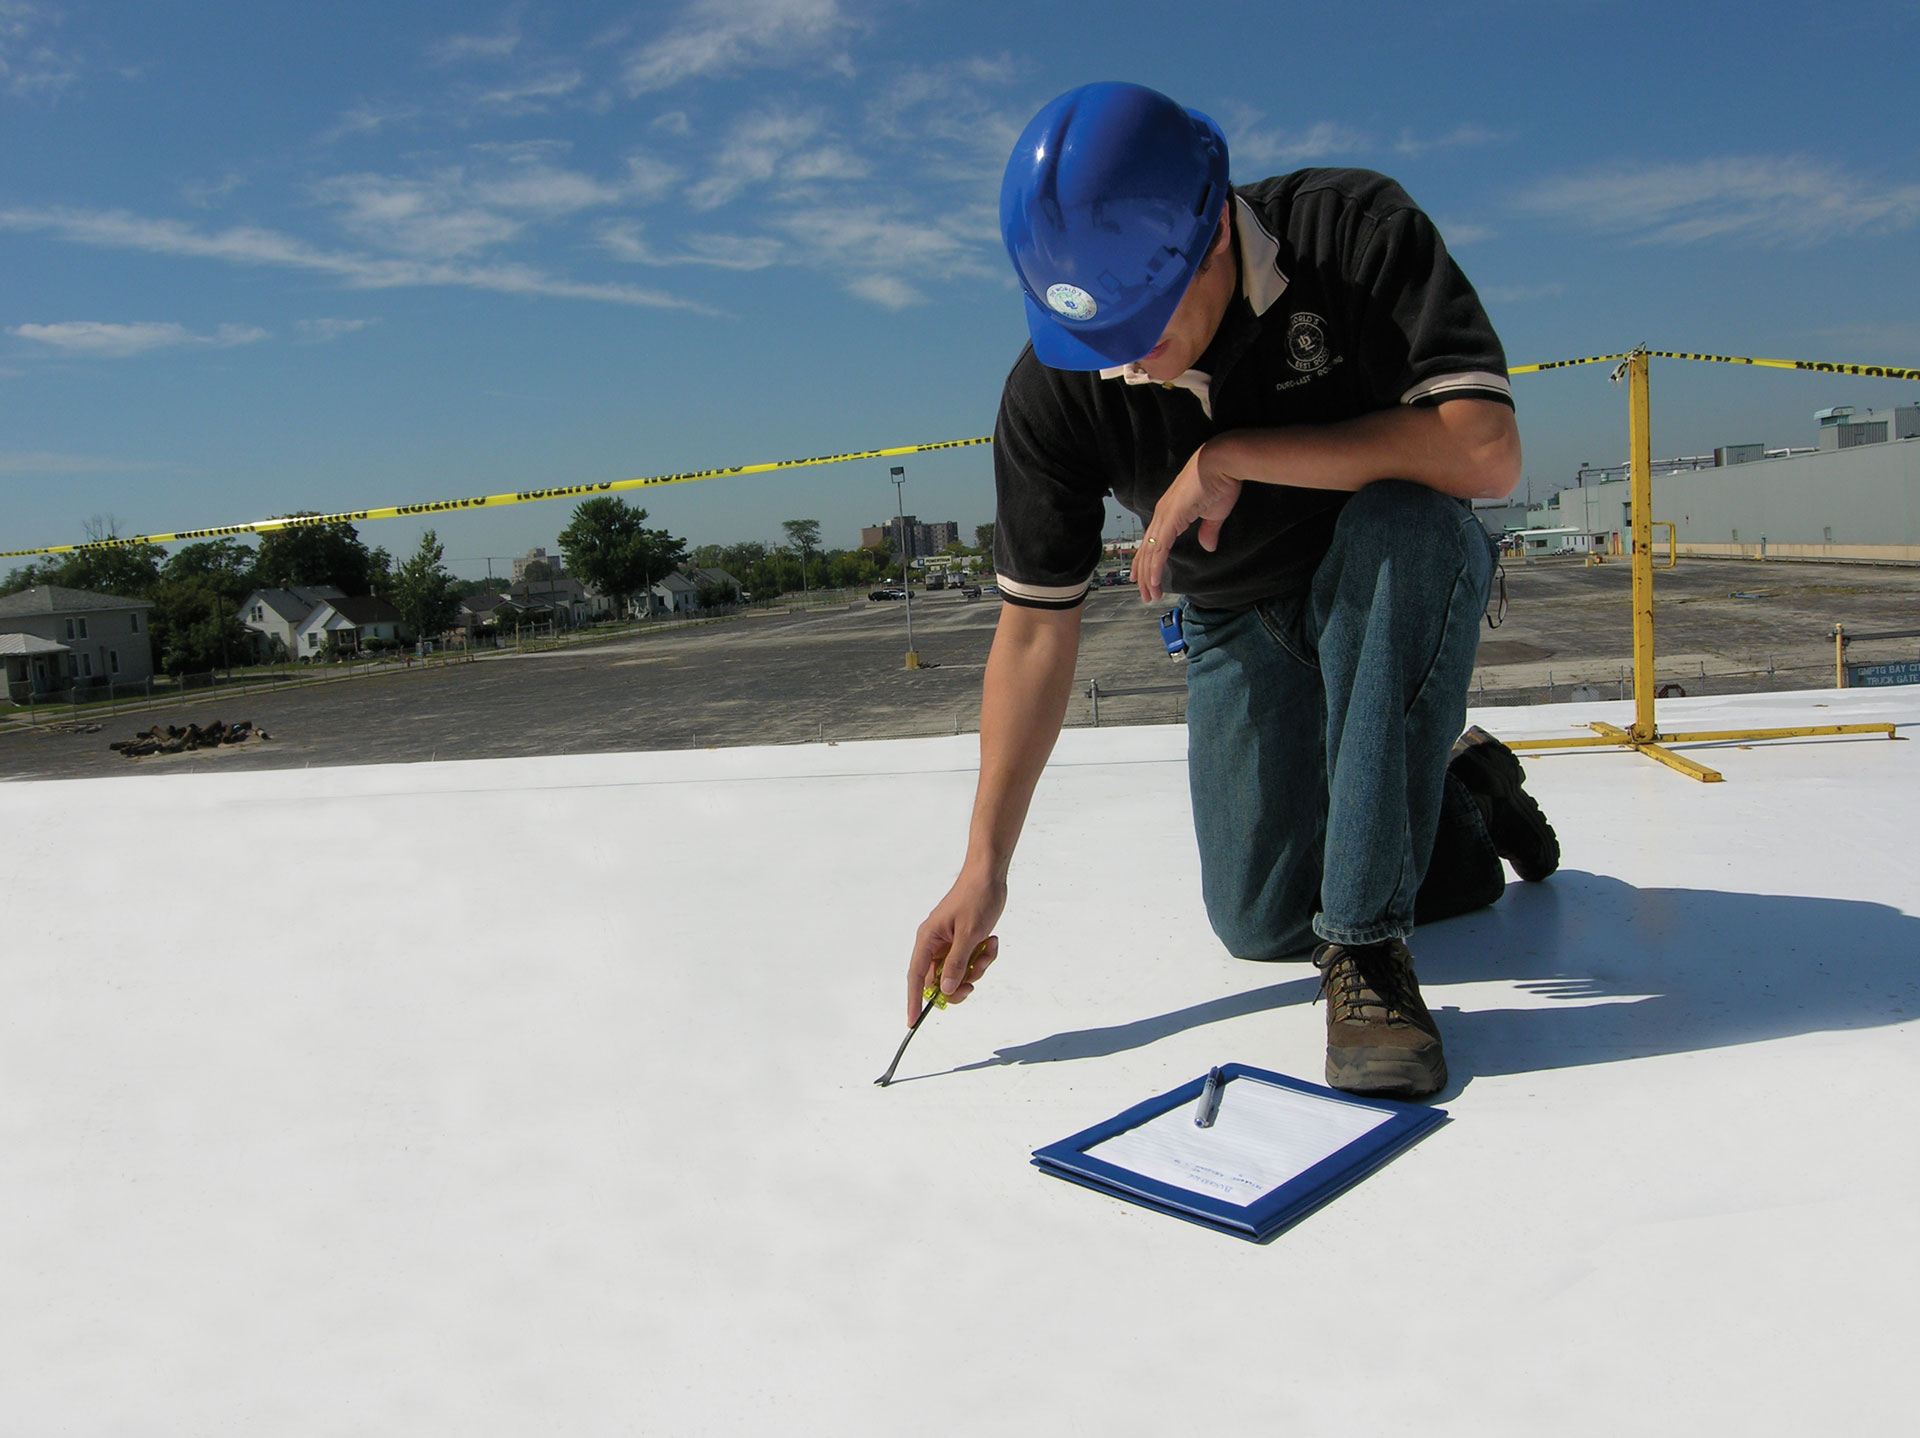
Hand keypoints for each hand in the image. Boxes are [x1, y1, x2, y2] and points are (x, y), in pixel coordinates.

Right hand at [907, 872, 1004, 1023]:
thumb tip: (944, 990)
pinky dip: (983, 957)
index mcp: (928, 939)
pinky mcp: (964, 941)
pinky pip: (970, 961)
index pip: (916, 976)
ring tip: (988, 949)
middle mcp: (935, 943)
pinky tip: (992, 942)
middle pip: (940, 980)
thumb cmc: (976, 898)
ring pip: (958, 972)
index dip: (914, 1000)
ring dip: (976, 968)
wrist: (990, 876)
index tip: (913, 1021)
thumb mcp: (969, 935)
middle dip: (959, 983)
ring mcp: (950, 943)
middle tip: (974, 982)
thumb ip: (956, 964)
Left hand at [1134, 442, 1242, 602]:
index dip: (1145, 562)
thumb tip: (1208, 546)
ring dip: (1148, 577)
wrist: (1223, 462)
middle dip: (1144, 576)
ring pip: (1150, 554)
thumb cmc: (1221, 481)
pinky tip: (1153, 582)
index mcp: (1169, 512)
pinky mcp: (1170, 519)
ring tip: (1149, 596)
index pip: (1152, 542)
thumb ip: (1208, 531)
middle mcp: (1161, 514)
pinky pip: (1159, 549)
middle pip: (1146, 552)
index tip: (1141, 579)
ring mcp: (1164, 516)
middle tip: (1145, 596)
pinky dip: (1155, 567)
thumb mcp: (1214, 513)